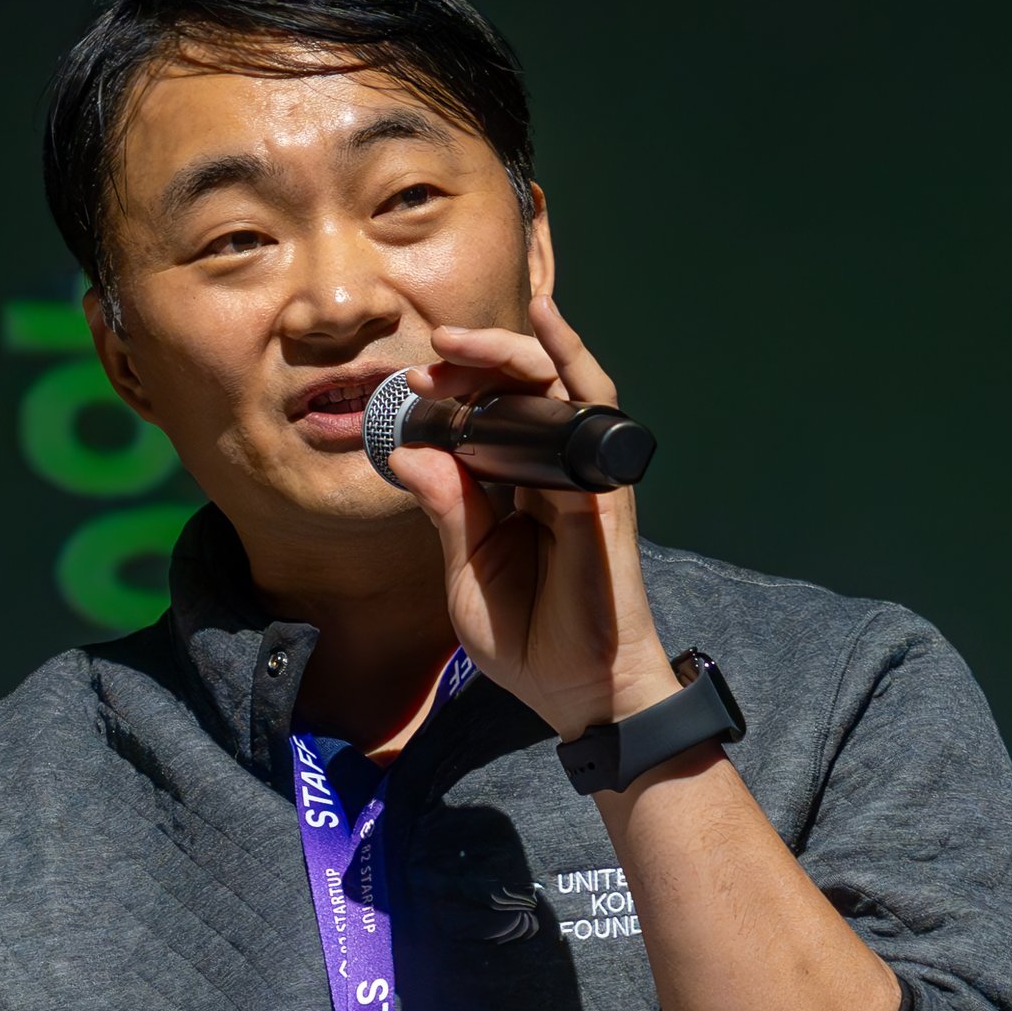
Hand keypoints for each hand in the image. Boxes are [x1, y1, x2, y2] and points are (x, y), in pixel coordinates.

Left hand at [380, 294, 678, 741]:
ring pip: (552, 385)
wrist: (581, 690)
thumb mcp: (467, 574)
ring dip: (506, 352)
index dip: (450, 396)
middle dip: (471, 363)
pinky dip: (571, 357)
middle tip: (429, 357)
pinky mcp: (602, 484)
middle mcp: (549, 472)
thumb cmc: (528, 641)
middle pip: (518, 391)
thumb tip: (409, 451)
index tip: (410, 389)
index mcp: (514, 492)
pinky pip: (593, 405)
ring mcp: (580, 474)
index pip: (486, 422)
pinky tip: (547, 321)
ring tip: (459, 339)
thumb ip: (447, 511)